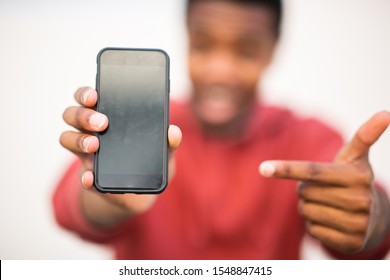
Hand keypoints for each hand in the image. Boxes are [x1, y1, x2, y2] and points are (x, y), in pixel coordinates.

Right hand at [60, 87, 181, 222]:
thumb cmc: (151, 161)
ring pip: (67, 138)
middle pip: (72, 115)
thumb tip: (173, 131)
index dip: (86, 93)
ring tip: (95, 145)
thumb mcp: (164, 150)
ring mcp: (87, 153)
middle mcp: (90, 131)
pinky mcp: (90, 176)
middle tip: (102, 123)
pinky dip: (85, 177)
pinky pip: (81, 175)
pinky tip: (91, 177)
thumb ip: (170, 141)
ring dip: (79, 140)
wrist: (143, 192)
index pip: (88, 98)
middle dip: (84, 115)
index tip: (95, 95)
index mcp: (108, 117)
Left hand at [259, 111, 389, 252]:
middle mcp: (359, 200)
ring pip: (306, 212)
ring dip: (309, 207)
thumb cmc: (355, 180)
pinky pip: (312, 231)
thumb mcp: (357, 158)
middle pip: (305, 192)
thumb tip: (385, 113)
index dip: (287, 169)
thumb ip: (364, 135)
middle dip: (306, 189)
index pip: (313, 171)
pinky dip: (315, 225)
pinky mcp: (351, 243)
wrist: (376, 217)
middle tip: (324, 188)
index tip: (263, 168)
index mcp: (356, 176)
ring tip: (328, 204)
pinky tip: (331, 221)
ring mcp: (357, 223)